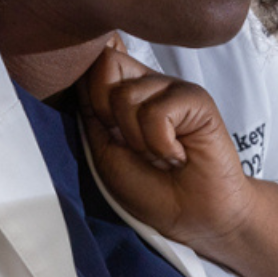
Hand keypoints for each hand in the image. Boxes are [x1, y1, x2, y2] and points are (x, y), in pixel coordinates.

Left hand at [77, 36, 257, 246]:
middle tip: (133, 145)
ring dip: (138, 140)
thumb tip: (81, 70)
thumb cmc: (148, 188)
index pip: (93, 60)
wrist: (191, 216)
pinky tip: (178, 155)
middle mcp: (147, 82)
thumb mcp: (103, 149)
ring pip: (126, 95)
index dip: (90, 96)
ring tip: (160, 154)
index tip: (109, 133)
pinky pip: (157, 113)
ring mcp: (172, 88)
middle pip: (104, 64)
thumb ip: (90, 110)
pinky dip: (160, 145)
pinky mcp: (196, 98)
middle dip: (108, 115)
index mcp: (123, 89)